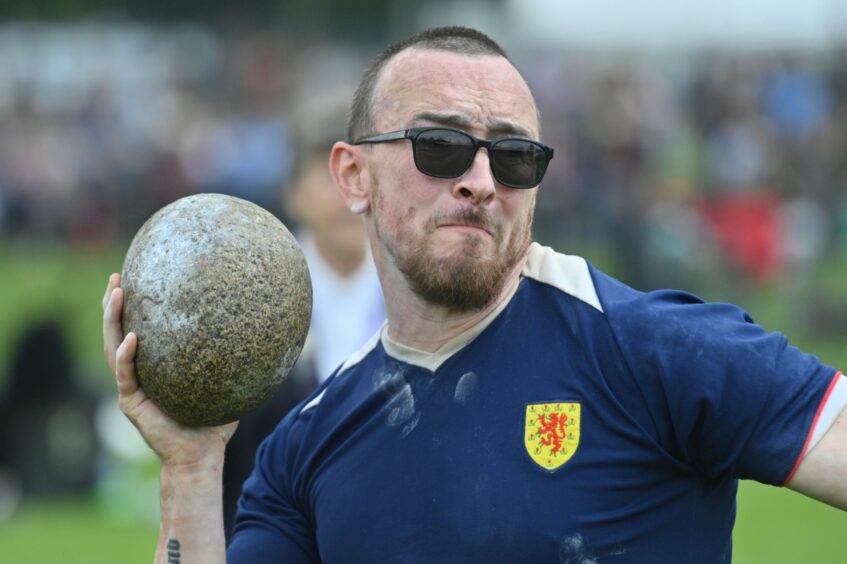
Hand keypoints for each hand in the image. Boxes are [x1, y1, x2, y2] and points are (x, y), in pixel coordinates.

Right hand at [102, 273, 237, 471]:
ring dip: (112, 320)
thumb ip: (231, 359)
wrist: (201, 455)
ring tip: (117, 293)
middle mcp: (137, 374)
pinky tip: (132, 338)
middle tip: (117, 276)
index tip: (134, 277)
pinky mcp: (131, 403)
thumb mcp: (222, 382)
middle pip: (117, 332)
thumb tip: (261, 330)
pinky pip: (127, 374)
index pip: (136, 329)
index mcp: (153, 368)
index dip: (133, 306)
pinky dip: (126, 356)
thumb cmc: (213, 421)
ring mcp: (131, 388)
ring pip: (113, 348)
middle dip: (113, 304)